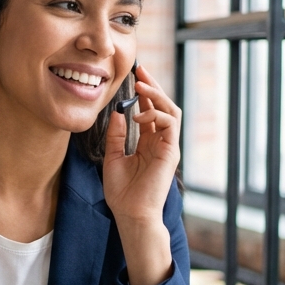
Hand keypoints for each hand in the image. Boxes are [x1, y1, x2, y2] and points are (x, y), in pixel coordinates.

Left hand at [101, 65, 178, 284]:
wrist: (131, 214)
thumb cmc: (122, 193)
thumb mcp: (112, 158)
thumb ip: (116, 136)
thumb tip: (117, 113)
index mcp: (147, 142)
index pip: (149, 111)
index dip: (143, 93)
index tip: (133, 77)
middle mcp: (160, 141)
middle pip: (162, 106)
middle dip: (152, 87)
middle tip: (140, 71)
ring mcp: (167, 146)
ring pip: (171, 111)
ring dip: (157, 96)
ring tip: (141, 87)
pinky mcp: (171, 152)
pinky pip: (171, 124)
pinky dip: (157, 115)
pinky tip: (139, 116)